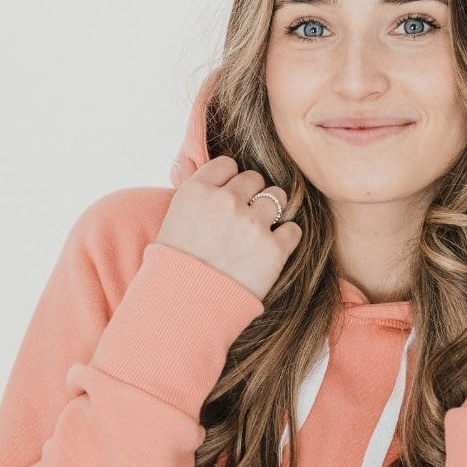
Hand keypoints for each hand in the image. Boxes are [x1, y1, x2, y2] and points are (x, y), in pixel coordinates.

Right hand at [156, 154, 302, 302]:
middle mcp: (226, 201)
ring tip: (258, 235)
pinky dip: (286, 239)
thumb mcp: (173, 218)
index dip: (229, 182)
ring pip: (277, 198)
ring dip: (271, 213)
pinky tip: (271, 251)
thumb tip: (183, 159)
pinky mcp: (273, 249)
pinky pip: (293, 230)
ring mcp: (252, 224)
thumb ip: (189, 187)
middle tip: (243, 220)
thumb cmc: (175, 266)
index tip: (226, 200)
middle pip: (254, 180)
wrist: (186, 307)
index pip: (227, 165)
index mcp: (198, 191)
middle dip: (251, 196)